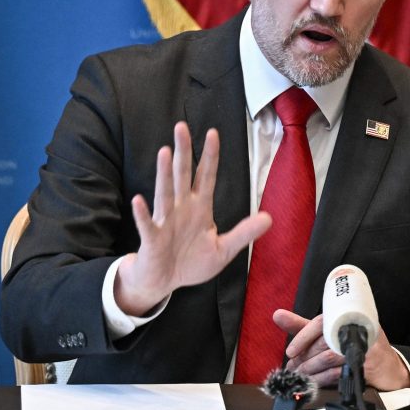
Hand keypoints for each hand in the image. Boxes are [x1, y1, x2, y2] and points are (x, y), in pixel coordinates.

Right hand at [113, 122, 271, 315]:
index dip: (210, 156)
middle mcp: (181, 209)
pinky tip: (140, 200)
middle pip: (182, 175)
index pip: (206, 176)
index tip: (213, 133)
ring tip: (165, 152)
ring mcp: (164, 222)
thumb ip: (244, 233)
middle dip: (184, 152)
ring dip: (164, 173)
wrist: (165, 282)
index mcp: (199, 208)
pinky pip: (147, 224)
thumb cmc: (191, 262)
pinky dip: (143, 214)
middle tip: (181, 127)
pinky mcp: (152, 239)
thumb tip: (270, 218)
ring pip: (165, 193)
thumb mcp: (224, 249)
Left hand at [274, 309, 409, 390]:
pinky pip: (338, 372)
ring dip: (311, 369)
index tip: (290, 351)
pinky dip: (322, 379)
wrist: (387, 366)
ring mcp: (363, 345)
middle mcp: (356, 328)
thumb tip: (278, 315)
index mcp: (347, 316)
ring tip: (301, 375)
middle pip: (322, 341)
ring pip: (329, 358)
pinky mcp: (366, 364)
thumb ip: (306, 326)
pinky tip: (313, 382)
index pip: (321, 321)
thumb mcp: (333, 332)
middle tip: (292, 367)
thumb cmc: (358, 345)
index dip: (302, 335)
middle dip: (304, 357)